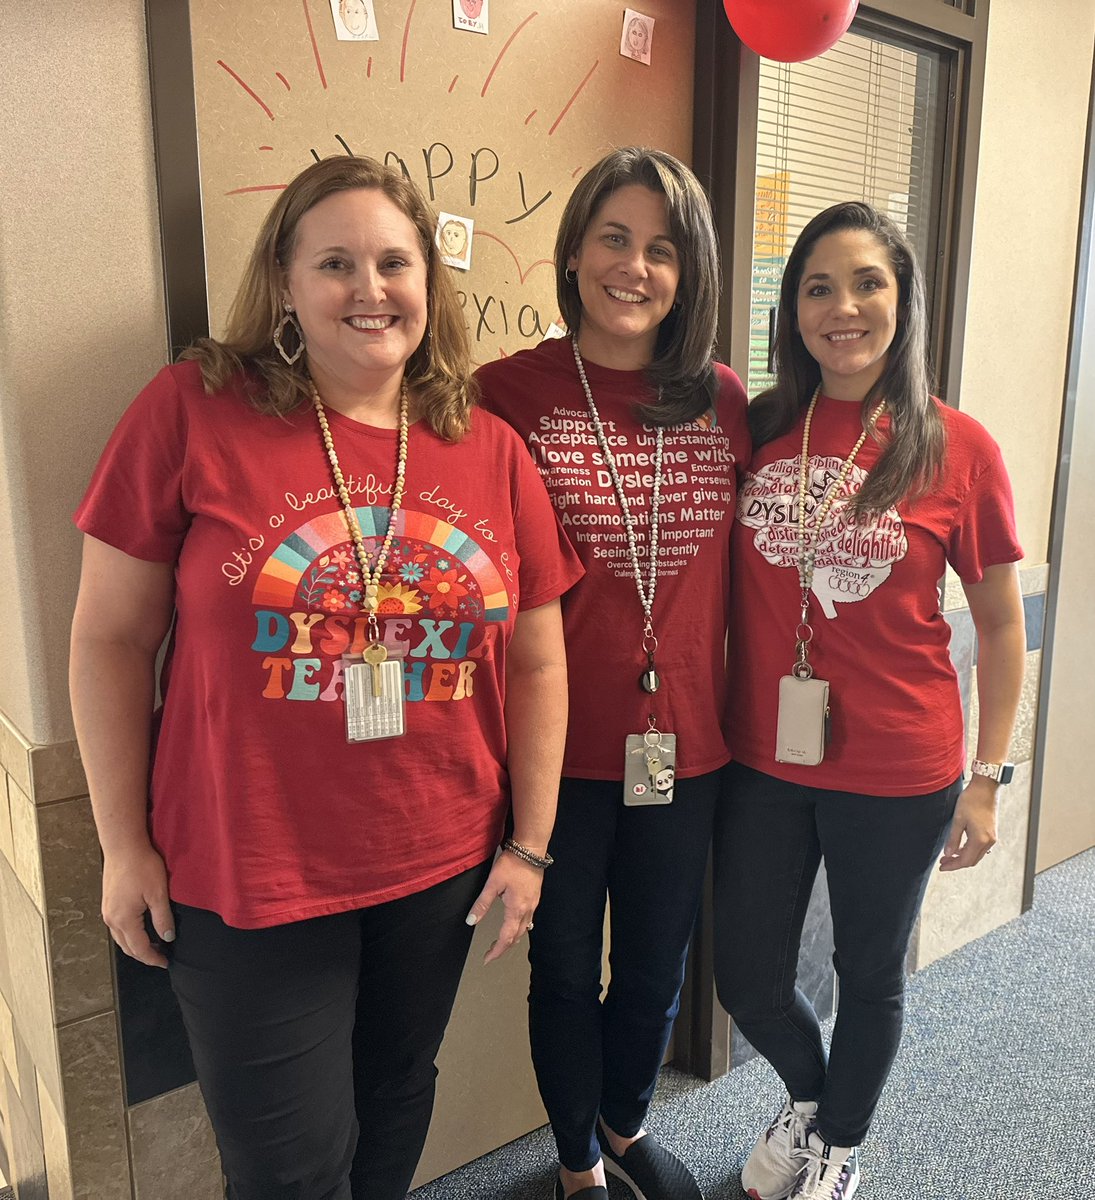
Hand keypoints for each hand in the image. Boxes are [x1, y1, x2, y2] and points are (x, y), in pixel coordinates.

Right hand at [101, 842, 174, 966]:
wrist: (123, 846)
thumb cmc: (141, 866)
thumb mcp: (158, 894)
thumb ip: (163, 919)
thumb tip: (168, 937)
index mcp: (124, 920)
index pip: (139, 949)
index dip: (153, 958)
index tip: (165, 962)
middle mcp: (111, 919)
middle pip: (127, 947)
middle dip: (144, 955)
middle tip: (161, 956)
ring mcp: (107, 911)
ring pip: (121, 938)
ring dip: (136, 945)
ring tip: (154, 945)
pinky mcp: (108, 903)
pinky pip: (118, 927)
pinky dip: (129, 934)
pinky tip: (141, 928)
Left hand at [465, 852, 543, 963]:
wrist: (531, 850)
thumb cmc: (512, 864)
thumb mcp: (493, 883)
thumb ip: (482, 904)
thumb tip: (470, 921)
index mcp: (516, 909)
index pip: (506, 938)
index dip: (496, 951)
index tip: (487, 959)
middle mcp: (527, 910)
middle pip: (516, 937)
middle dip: (503, 947)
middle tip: (491, 952)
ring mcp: (533, 904)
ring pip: (524, 929)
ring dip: (512, 938)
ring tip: (501, 941)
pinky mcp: (535, 897)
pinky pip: (528, 919)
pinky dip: (519, 927)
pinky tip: (514, 923)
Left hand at [938, 778, 997, 870]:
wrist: (986, 788)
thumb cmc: (972, 800)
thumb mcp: (958, 820)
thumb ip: (953, 839)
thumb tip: (948, 853)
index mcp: (980, 840)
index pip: (965, 860)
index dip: (952, 865)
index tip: (942, 867)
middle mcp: (989, 841)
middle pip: (972, 860)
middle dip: (957, 863)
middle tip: (943, 862)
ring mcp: (992, 837)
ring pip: (976, 855)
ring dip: (963, 857)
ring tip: (949, 855)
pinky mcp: (992, 832)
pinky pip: (980, 847)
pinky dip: (969, 850)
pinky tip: (960, 846)